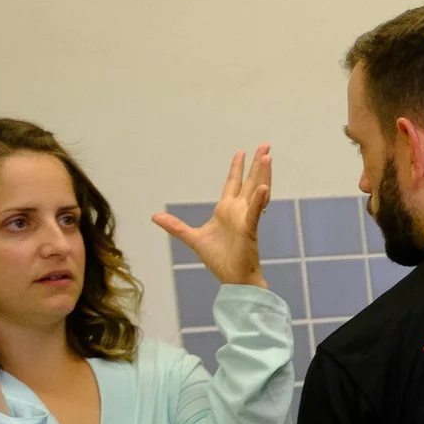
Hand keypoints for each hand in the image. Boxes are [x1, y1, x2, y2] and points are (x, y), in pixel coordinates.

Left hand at [152, 147, 269, 286]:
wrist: (234, 278)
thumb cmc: (219, 259)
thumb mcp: (193, 239)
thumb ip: (175, 226)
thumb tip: (155, 216)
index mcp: (226, 210)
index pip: (233, 183)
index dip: (237, 168)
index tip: (241, 153)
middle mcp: (239, 211)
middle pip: (249, 182)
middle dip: (257, 164)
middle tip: (265, 145)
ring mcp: (246, 218)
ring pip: (256, 191)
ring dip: (263, 175)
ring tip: (268, 158)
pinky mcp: (250, 229)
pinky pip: (256, 212)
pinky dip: (260, 201)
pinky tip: (263, 189)